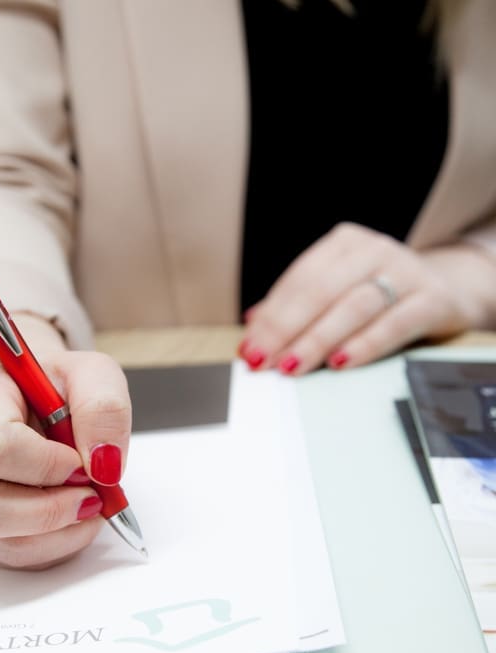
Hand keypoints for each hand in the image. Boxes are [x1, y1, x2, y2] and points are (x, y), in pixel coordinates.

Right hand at [0, 349, 130, 569]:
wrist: (32, 399)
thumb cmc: (57, 387)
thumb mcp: (93, 374)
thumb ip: (104, 407)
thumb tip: (103, 465)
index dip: (47, 466)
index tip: (82, 462)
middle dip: (47, 513)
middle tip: (91, 497)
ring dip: (53, 536)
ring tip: (87, 508)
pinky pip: (0, 554)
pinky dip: (48, 547)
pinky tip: (70, 519)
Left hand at [238, 222, 495, 374]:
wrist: (446, 289)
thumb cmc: (380, 292)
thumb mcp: (336, 291)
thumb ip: (294, 306)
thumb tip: (252, 325)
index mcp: (343, 243)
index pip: (298, 280)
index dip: (271, 316)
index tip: (249, 347)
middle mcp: (374, 250)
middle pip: (321, 292)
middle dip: (286, 329)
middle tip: (263, 360)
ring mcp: (405, 272)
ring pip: (353, 307)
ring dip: (317, 340)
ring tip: (292, 365)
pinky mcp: (433, 299)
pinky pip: (394, 324)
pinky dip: (364, 345)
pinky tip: (340, 363)